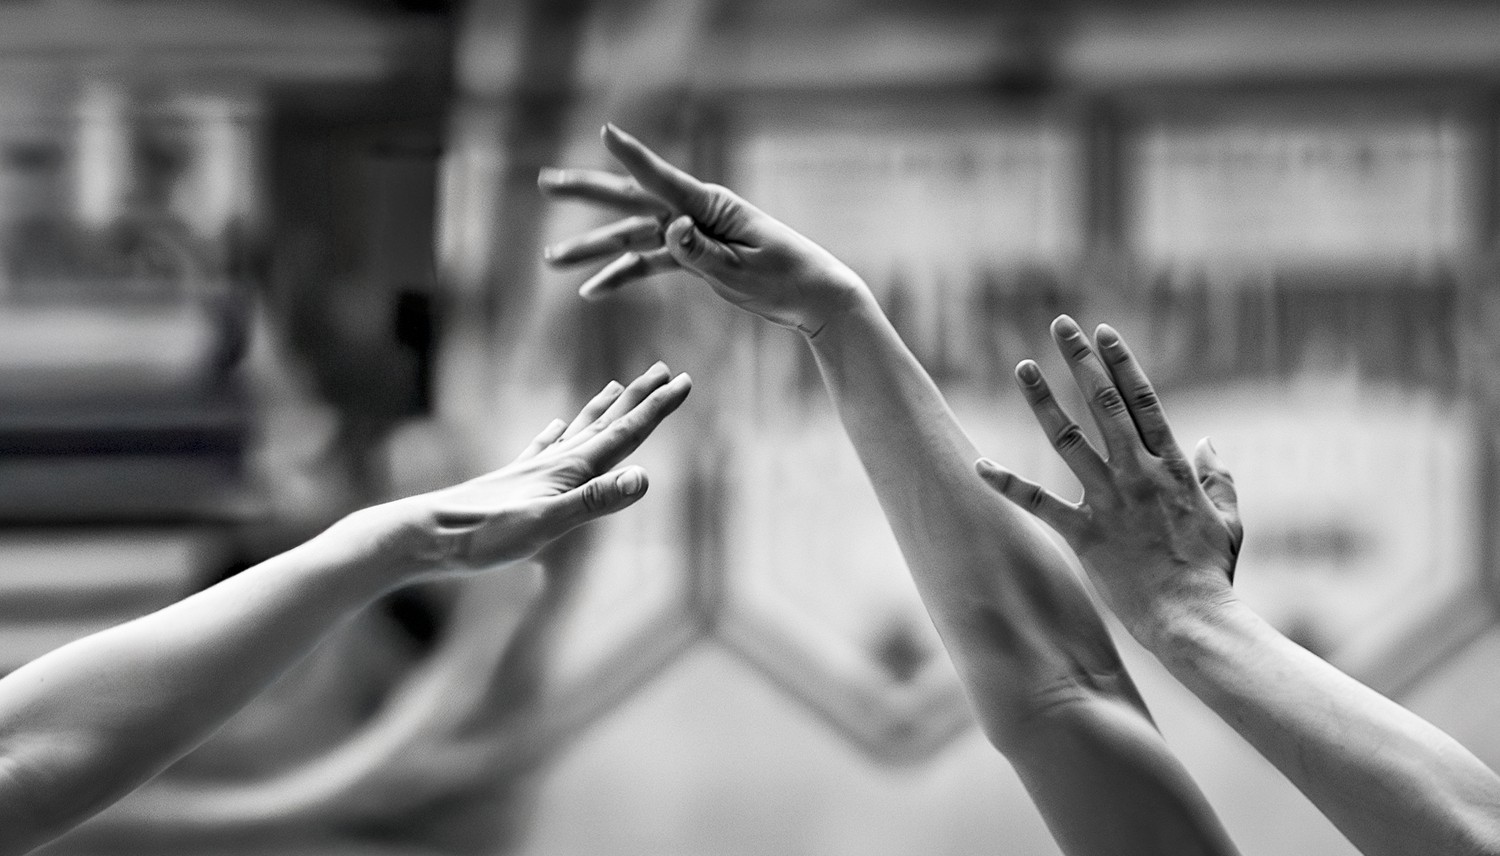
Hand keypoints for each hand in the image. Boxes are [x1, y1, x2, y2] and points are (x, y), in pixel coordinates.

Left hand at [336, 362, 690, 583]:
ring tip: (616, 386)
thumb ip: (596, 501)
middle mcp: (554, 462)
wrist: (424, 535)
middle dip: (638, 398)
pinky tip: (555, 426)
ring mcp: (531, 469)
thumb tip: (645, 477)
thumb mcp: (547, 524)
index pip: (625, 434)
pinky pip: (542, 447)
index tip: (684, 380)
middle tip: (665, 370)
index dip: (656, 408)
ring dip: (602, 409)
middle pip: (606, 423)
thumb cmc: (484, 536)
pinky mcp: (512, 481)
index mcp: (569, 470)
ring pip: (578, 430)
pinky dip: (556, 432)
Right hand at [538, 123, 866, 337]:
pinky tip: (591, 289)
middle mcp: (694, 213)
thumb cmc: (785, 278)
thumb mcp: (743, 269)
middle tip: (545, 183)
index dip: (632, 156)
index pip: (662, 179)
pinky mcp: (693, 257)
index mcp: (710, 206)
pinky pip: (649, 263)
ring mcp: (691, 234)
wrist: (812, 297)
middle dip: (586, 192)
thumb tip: (668, 229)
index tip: (605, 131)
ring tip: (550, 258)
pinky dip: (622, 274)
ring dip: (592, 248)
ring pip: (632, 238)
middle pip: (631, 200)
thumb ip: (701, 251)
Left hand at [973, 316, 1241, 644]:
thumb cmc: (1211, 571)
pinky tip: (978, 464)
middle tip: (1059, 325)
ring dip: (1042, 400)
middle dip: (1080, 361)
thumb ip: (1218, 476)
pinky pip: (1037, 503)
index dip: (1120, 361)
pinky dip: (1006, 484)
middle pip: (1104, 403)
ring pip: (1068, 439)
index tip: (1102, 332)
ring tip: (1022, 366)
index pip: (1143, 399)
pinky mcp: (1084, 533)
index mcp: (1172, 465)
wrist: (1194, 617)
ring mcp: (1109, 500)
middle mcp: (1138, 473)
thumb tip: (1208, 443)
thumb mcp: (1228, 517)